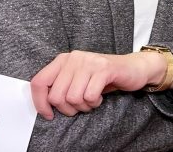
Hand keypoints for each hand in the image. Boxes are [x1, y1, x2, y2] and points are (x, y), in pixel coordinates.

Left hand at [30, 50, 163, 118]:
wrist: (133, 68)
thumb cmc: (102, 77)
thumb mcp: (77, 78)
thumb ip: (60, 86)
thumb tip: (44, 105)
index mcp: (63, 60)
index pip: (39, 82)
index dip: (40, 103)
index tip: (49, 114)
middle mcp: (73, 58)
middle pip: (56, 96)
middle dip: (68, 109)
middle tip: (80, 106)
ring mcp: (89, 62)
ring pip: (73, 98)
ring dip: (83, 106)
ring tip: (91, 100)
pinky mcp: (104, 69)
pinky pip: (89, 96)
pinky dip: (94, 102)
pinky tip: (99, 96)